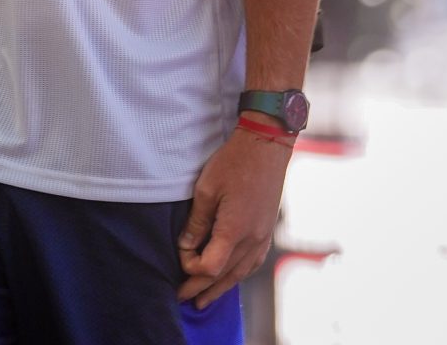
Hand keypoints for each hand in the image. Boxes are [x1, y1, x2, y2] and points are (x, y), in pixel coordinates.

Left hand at [177, 128, 291, 308]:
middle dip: (202, 288)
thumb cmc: (233, 163)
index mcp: (234, 231)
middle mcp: (252, 240)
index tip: (179, 255)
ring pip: (240, 273)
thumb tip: (186, 247)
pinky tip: (231, 277)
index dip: (191, 268)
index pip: (210, 267)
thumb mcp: (206, 189)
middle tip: (184, 298)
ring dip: (221, 287)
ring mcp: (262, 237)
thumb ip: (196, 222)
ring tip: (204, 298)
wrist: (266, 147)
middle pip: (224, 276)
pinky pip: (252, 262)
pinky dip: (238, 274)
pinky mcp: (266, 230)